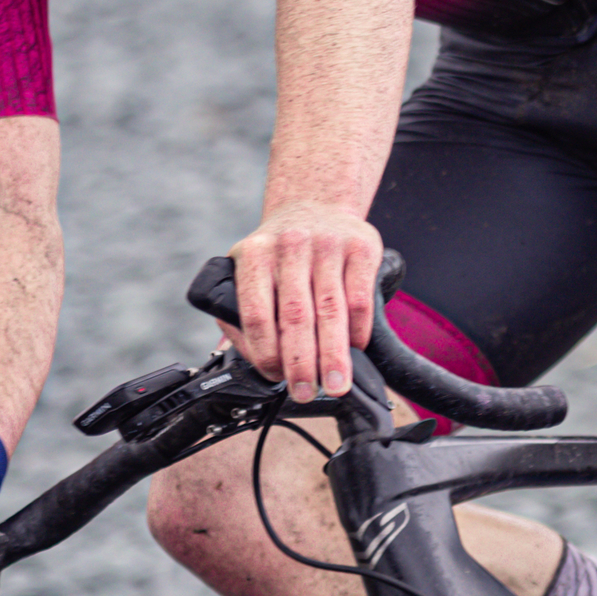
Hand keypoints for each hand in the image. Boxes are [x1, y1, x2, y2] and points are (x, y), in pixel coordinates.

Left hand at [231, 202, 381, 403]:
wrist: (315, 203)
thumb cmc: (280, 253)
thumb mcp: (249, 269)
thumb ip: (238, 313)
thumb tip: (237, 358)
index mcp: (254, 255)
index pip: (258, 313)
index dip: (267, 353)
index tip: (275, 378)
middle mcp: (289, 245)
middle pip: (296, 316)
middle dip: (302, 362)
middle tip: (306, 392)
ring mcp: (326, 244)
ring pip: (331, 310)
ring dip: (334, 354)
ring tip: (336, 384)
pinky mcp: (359, 246)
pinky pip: (359, 297)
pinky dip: (358, 330)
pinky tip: (355, 349)